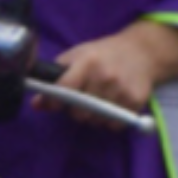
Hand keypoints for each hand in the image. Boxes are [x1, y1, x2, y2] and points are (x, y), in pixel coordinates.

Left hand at [39, 20, 177, 129]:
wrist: (141, 52)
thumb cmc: (102, 54)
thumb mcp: (77, 56)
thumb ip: (56, 78)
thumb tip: (36, 104)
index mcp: (87, 62)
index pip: (65, 88)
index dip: (54, 100)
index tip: (52, 103)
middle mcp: (105, 76)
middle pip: (79, 111)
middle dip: (75, 111)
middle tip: (79, 102)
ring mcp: (122, 90)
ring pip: (96, 121)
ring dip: (92, 118)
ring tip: (96, 104)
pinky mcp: (136, 101)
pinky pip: (115, 125)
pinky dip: (109, 122)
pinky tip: (110, 108)